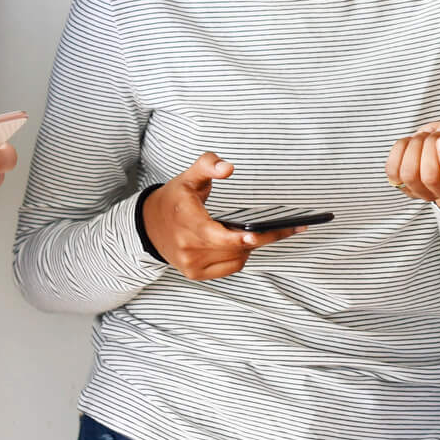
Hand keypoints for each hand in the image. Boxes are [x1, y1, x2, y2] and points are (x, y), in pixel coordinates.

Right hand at [142, 152, 301, 280]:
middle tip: (291, 226)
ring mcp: (191, 264)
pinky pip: (230, 267)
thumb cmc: (175, 198)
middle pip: (236, 247)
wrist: (149, 225)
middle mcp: (188, 247)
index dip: (240, 237)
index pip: (217, 235)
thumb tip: (229, 168)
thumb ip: (209, 165)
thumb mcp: (189, 176)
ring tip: (266, 230)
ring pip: (236, 259)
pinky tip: (246, 242)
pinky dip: (241, 255)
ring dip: (251, 245)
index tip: (259, 234)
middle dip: (264, 236)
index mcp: (186, 220)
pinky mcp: (195, 274)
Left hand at [385, 113, 439, 213]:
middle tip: (439, 133)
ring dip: (415, 146)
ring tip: (426, 136)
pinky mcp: (404, 184)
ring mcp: (424, 192)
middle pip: (430, 178)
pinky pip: (392, 171)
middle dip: (430, 146)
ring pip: (409, 174)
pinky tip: (411, 141)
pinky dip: (399, 149)